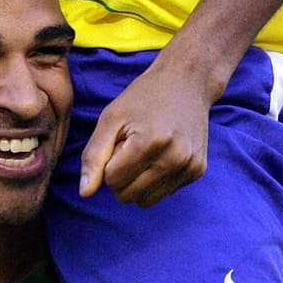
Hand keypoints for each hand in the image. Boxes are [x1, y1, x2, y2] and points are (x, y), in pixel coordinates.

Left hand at [78, 57, 212, 206]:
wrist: (187, 82)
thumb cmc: (143, 98)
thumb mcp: (111, 118)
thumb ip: (93, 157)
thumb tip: (84, 193)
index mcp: (150, 143)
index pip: (112, 180)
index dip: (108, 162)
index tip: (120, 141)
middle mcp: (175, 158)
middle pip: (128, 196)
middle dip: (121, 176)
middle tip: (132, 146)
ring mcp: (189, 166)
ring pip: (145, 201)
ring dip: (137, 181)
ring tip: (145, 152)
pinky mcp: (197, 171)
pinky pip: (163, 194)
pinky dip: (155, 179)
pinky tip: (162, 153)